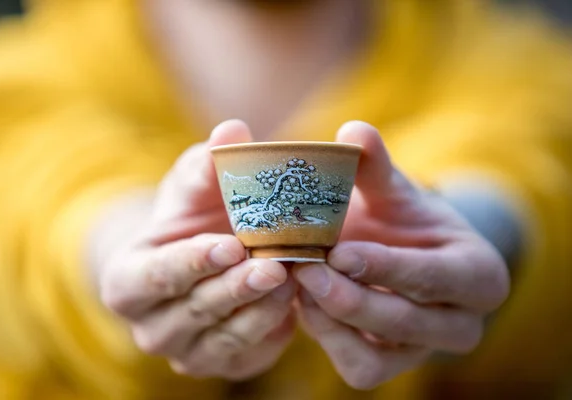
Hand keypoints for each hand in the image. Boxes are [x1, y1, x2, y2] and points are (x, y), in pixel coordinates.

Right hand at [98, 120, 296, 379]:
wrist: (201, 258)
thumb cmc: (192, 217)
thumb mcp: (193, 187)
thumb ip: (207, 163)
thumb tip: (233, 128)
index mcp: (126, 281)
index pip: (156, 276)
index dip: (192, 262)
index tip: (230, 244)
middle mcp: (148, 326)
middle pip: (194, 309)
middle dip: (236, 287)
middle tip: (274, 264)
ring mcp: (185, 352)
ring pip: (224, 337)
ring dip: (261, 308)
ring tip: (294, 278)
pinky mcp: (221, 364)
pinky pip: (248, 353)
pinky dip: (273, 329)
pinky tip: (297, 302)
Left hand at [293, 121, 509, 388]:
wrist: (399, 254)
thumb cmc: (401, 220)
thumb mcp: (393, 192)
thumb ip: (375, 166)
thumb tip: (353, 130)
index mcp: (478, 275)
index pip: (435, 276)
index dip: (385, 266)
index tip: (339, 251)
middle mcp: (459, 324)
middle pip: (404, 322)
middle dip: (349, 297)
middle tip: (303, 269)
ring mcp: (423, 352)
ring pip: (377, 355)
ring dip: (331, 321)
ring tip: (296, 283)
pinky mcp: (389, 368)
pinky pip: (358, 368)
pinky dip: (327, 340)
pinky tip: (304, 304)